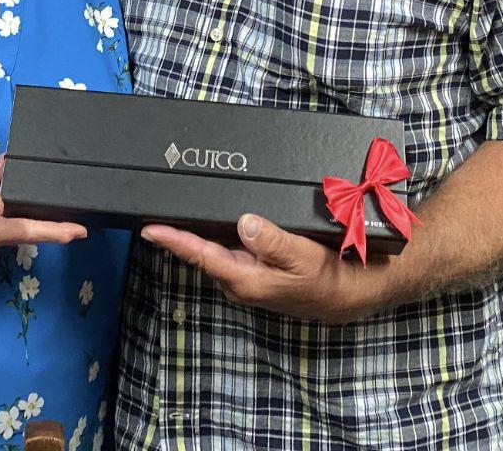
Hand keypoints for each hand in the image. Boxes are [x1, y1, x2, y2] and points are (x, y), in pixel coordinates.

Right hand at [0, 157, 85, 268]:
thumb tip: (0, 202)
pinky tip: (0, 168)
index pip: (31, 231)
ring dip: (27, 200)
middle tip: (75, 213)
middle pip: (27, 226)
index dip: (58, 231)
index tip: (82, 231)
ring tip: (44, 182)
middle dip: (51, 221)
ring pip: (9, 212)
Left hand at [140, 215, 386, 322]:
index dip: (173, 240)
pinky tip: (217, 221)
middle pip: (202, 252)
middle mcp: (241, 282)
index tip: (148, 228)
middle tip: (158, 208)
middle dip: (180, 233)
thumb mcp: (303, 255)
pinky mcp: (259, 274)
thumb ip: (272, 240)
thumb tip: (243, 222)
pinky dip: (220, 237)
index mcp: (246, 278)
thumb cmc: (331, 277)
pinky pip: (232, 252)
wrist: (354, 294)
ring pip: (217, 252)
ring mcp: (249, 279)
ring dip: (199, 234)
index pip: (200, 255)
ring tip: (178, 211)